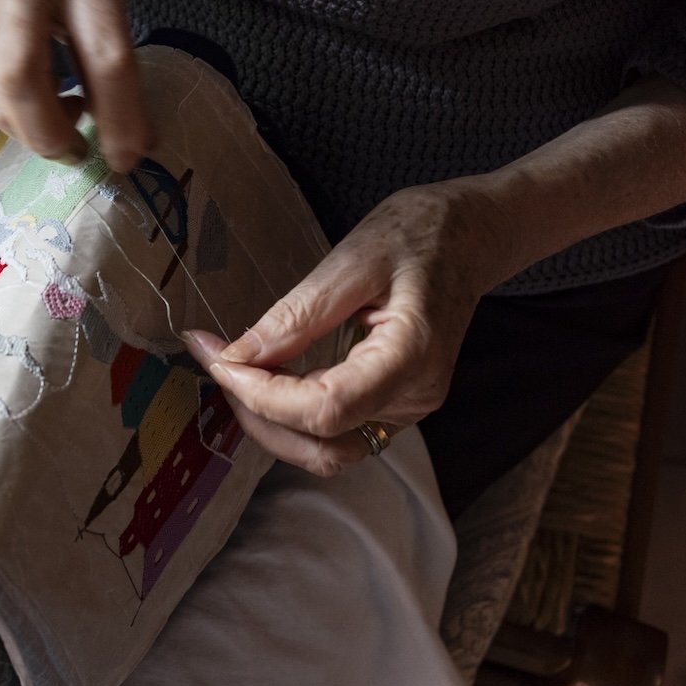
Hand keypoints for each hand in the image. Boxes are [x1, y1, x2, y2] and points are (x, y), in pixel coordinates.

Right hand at [0, 0, 152, 171]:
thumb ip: (110, 39)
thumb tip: (131, 128)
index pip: (104, 56)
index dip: (119, 116)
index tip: (129, 156)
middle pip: (24, 86)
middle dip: (52, 137)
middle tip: (79, 151)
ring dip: (31, 130)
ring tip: (61, 120)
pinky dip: (10, 115)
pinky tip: (32, 102)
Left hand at [182, 178, 515, 475]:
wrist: (469, 237)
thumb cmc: (417, 236)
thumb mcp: (353, 259)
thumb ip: (297, 314)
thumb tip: (239, 356)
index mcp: (412, 358)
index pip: (327, 410)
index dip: (263, 396)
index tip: (220, 359)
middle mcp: (413, 398)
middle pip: (323, 444)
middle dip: (258, 413)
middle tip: (217, 361)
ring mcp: (405, 407)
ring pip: (326, 449)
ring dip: (271, 421)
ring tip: (235, 370)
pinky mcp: (390, 403)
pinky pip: (335, 428)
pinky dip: (290, 412)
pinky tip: (264, 374)